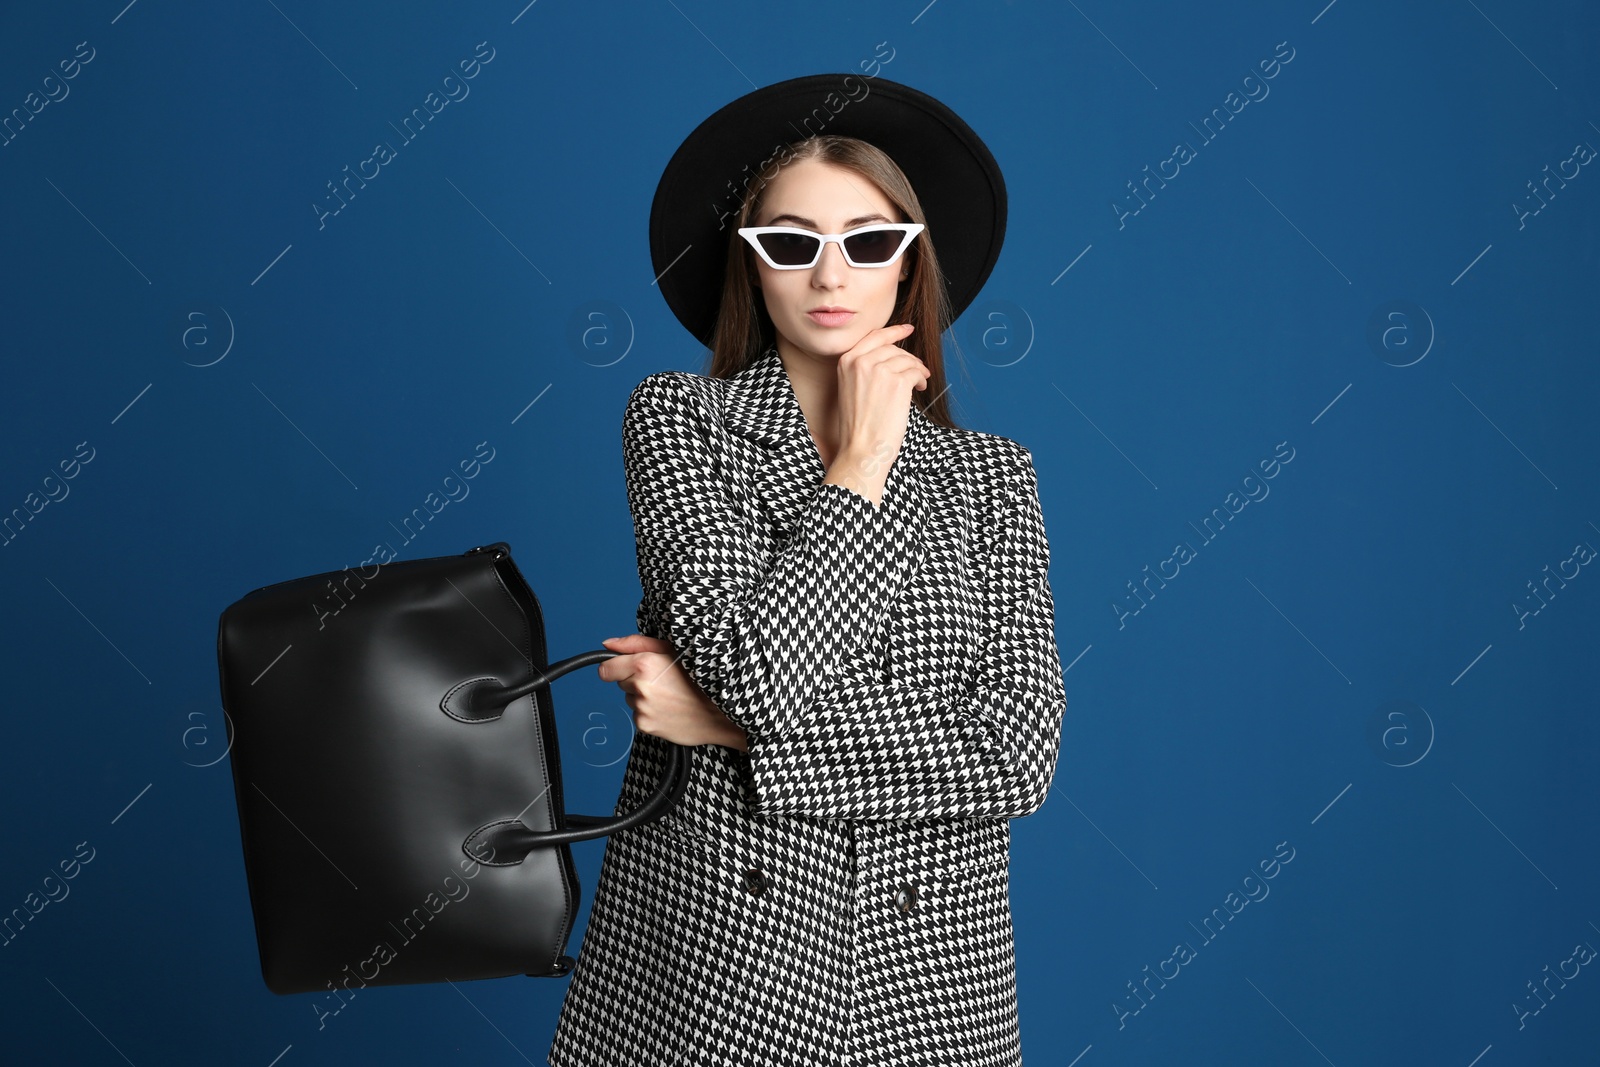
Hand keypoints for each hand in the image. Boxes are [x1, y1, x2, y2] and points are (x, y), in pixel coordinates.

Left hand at [598, 634, 748, 750]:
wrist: (718, 712)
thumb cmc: (700, 678)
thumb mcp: (671, 649)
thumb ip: (635, 644)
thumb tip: (609, 644)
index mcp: (644, 664)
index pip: (606, 669)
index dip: (614, 668)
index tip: (624, 669)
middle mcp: (640, 687)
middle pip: (620, 682)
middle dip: (634, 680)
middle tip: (661, 680)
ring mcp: (642, 708)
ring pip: (630, 699)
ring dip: (643, 697)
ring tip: (668, 695)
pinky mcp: (645, 725)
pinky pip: (638, 715)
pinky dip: (649, 712)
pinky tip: (668, 708)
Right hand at [824, 322, 928, 505]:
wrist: (862, 449)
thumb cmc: (858, 426)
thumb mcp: (851, 389)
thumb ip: (865, 369)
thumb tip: (894, 357)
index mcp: (846, 362)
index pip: (874, 337)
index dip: (894, 331)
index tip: (907, 329)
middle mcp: (861, 361)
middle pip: (892, 348)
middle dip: (908, 357)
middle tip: (918, 369)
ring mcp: (879, 370)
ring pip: (907, 359)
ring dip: (917, 369)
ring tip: (920, 382)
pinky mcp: (898, 382)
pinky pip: (916, 372)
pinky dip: (922, 379)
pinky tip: (921, 388)